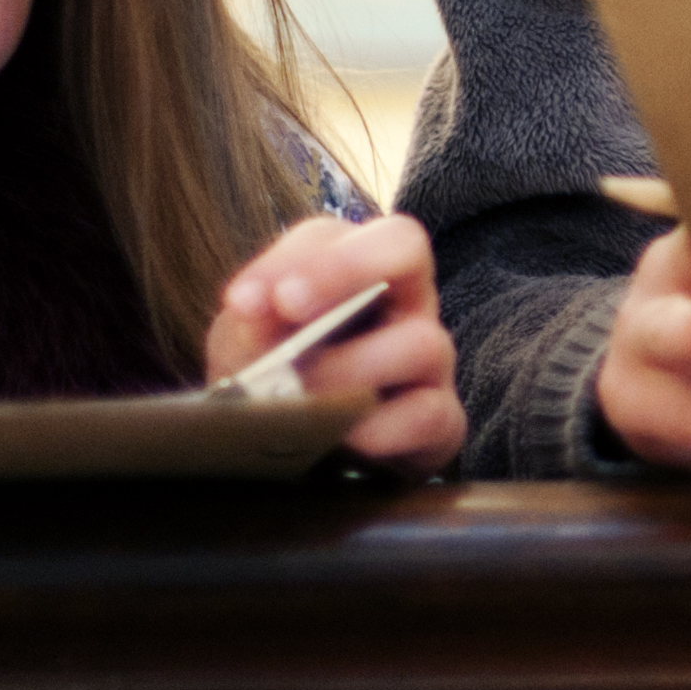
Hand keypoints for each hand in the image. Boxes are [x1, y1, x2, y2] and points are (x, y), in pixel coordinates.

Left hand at [210, 210, 463, 469]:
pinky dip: (383, 429)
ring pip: (420, 342)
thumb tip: (253, 307)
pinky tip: (343, 440)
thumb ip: (247, 321)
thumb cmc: (276, 380)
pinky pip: (430, 414)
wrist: (297, 454)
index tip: (250, 300)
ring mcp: (432, 359)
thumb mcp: (247, 346)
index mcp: (357, 267)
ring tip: (300, 396)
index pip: (347, 235)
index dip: (307, 259)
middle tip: (286, 306)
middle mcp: (406, 300)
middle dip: (344, 270)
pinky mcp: (443, 420)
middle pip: (408, 248)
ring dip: (350, 368)